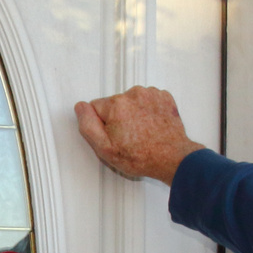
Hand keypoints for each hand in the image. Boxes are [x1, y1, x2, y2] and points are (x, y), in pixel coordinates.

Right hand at [75, 86, 203, 183]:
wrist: (172, 159)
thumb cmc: (140, 157)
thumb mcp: (104, 149)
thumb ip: (88, 125)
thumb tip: (80, 107)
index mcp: (116, 104)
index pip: (96, 107)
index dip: (102, 124)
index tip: (114, 136)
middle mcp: (133, 93)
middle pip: (115, 104)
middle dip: (118, 118)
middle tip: (129, 138)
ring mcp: (151, 94)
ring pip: (132, 102)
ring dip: (134, 114)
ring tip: (142, 133)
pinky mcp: (164, 97)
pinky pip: (148, 101)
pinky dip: (148, 111)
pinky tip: (152, 126)